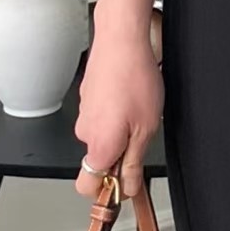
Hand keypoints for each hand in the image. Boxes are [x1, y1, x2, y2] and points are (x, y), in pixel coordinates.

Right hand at [73, 17, 163, 200]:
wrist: (121, 39)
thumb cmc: (134, 78)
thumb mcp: (146, 128)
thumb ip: (134, 163)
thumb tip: (128, 188)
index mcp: (98, 146)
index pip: (88, 187)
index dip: (107, 191)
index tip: (127, 184)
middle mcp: (85, 132)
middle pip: (97, 161)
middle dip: (119, 156)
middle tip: (142, 137)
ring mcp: (84, 113)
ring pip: (100, 136)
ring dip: (119, 131)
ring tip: (139, 110)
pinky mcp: (88, 97)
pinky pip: (100, 116)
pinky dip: (114, 112)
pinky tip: (130, 96)